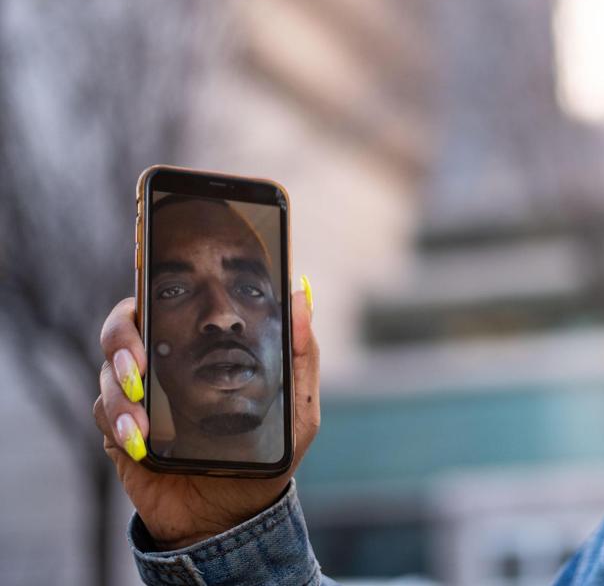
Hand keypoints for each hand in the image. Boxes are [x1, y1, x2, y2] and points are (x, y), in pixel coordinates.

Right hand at [92, 287, 319, 549]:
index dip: (148, 283)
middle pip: (124, 325)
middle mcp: (166, 362)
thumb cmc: (267, 456)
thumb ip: (301, 353)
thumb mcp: (297, 408)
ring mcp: (140, 395)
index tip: (150, 285)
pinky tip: (139, 440)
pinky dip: (117, 422)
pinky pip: (102, 412)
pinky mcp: (120, 430)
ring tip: (142, 421)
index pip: (167, 300)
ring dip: (120, 392)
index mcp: (202, 346)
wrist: (233, 518)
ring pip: (110, 370)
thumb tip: (302, 294)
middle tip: (138, 366)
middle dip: (122, 338)